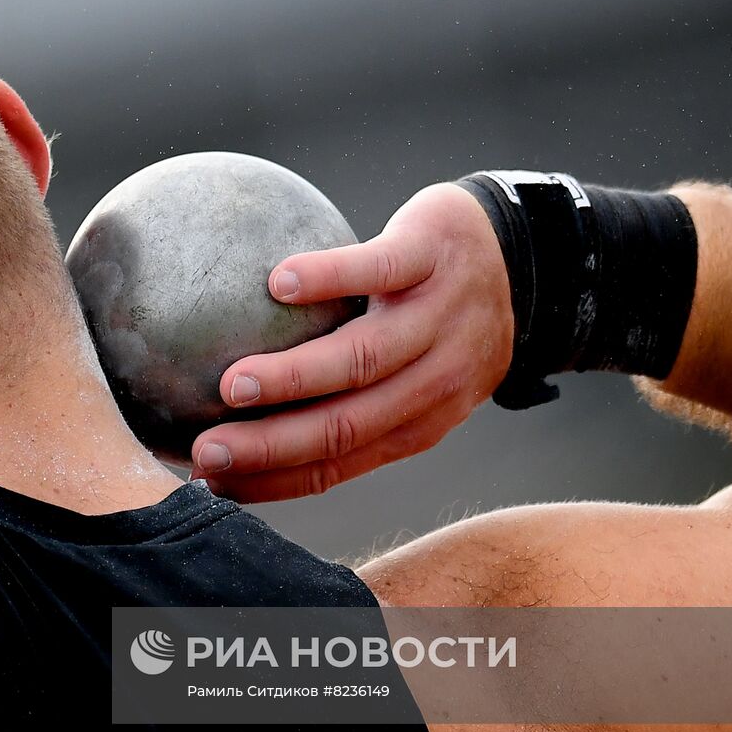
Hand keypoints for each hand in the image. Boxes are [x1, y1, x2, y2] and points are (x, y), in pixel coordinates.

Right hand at [189, 183, 512, 501]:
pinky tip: (278, 284)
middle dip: (271, 446)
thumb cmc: (440, 316)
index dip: (274, 480)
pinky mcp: (432, 256)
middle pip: (347, 426)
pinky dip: (328, 279)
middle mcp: (434, 380)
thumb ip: (349, 398)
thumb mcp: (414, 371)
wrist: (524, 249)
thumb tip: (244, 417)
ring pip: (364, 359)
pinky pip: (377, 268)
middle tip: (206, 450)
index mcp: (419, 421)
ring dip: (295, 377)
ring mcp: (437, 318)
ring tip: (235, 384)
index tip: (211, 483)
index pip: (339, 465)